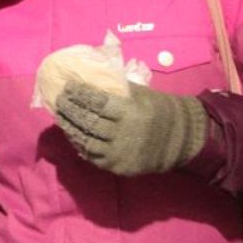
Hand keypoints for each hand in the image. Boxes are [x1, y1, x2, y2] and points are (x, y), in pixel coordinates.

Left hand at [56, 80, 207, 175]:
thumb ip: (117, 87)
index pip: (96, 102)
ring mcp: (120, 153)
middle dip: (70, 110)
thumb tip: (89, 75)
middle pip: (88, 121)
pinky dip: (80, 144)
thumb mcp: (142, 93)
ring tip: (61, 117)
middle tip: (58, 100)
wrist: (184, 141)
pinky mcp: (119, 167)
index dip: (79, 94)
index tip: (67, 86)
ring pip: (86, 140)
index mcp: (130, 112)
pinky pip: (92, 156)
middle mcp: (123, 134)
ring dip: (70, 127)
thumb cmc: (160, 110)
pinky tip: (72, 134)